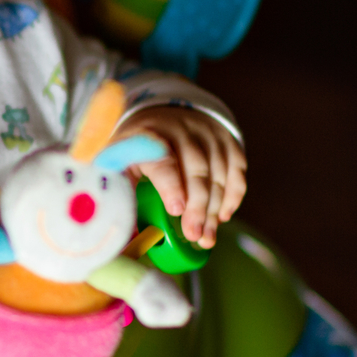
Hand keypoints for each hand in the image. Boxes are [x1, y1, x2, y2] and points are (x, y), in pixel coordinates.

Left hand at [116, 107, 245, 248]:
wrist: (164, 116)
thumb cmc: (137, 149)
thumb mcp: (120, 164)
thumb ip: (122, 195)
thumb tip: (129, 240)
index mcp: (147, 135)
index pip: (162, 158)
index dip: (171, 184)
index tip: (176, 210)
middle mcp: (181, 130)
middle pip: (196, 168)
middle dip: (197, 206)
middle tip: (194, 235)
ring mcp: (208, 133)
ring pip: (219, 172)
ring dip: (215, 208)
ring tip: (206, 238)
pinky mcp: (227, 140)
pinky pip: (236, 170)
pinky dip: (232, 196)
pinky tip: (223, 217)